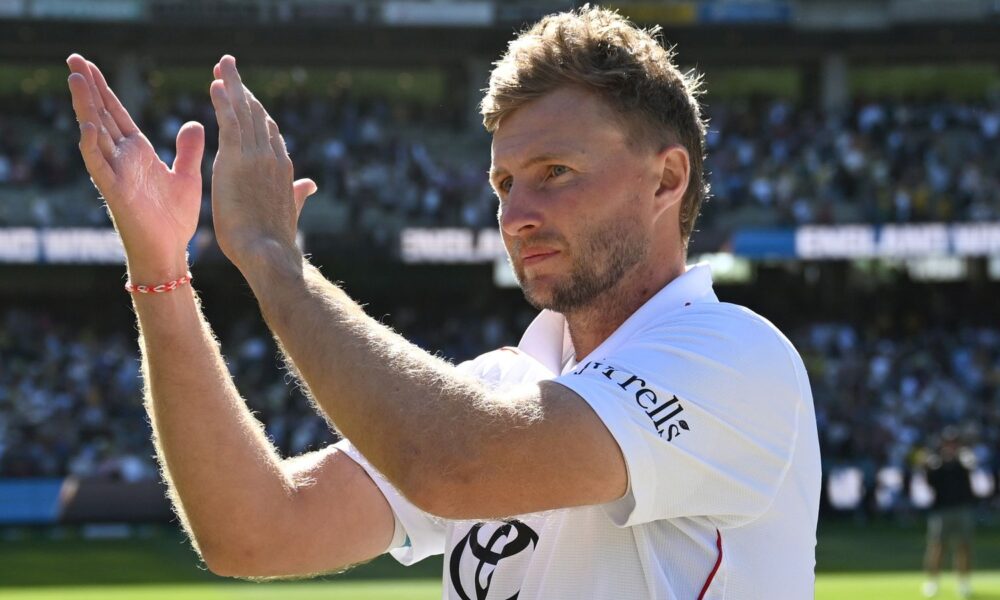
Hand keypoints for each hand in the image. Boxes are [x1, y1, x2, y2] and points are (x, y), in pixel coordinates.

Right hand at [66, 54, 202, 283]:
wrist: (170, 252)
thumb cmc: (173, 218)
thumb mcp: (186, 176)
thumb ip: (188, 149)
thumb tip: (195, 122)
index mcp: (137, 152)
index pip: (116, 113)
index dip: (104, 88)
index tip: (89, 64)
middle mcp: (122, 159)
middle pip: (101, 115)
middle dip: (88, 87)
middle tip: (73, 57)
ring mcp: (116, 174)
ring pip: (95, 134)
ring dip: (85, 108)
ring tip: (76, 80)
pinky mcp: (116, 192)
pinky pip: (100, 167)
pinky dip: (93, 147)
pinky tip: (88, 127)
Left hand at [209, 55, 316, 274]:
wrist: (268, 253)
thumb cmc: (275, 240)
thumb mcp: (289, 211)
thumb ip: (298, 194)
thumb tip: (311, 185)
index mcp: (282, 168)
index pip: (269, 131)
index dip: (255, 110)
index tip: (243, 94)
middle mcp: (272, 157)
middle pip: (257, 114)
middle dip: (243, 89)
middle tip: (229, 66)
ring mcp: (256, 157)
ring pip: (244, 112)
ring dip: (233, 85)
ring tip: (223, 64)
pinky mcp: (237, 161)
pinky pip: (230, 123)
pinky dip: (223, 102)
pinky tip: (216, 84)